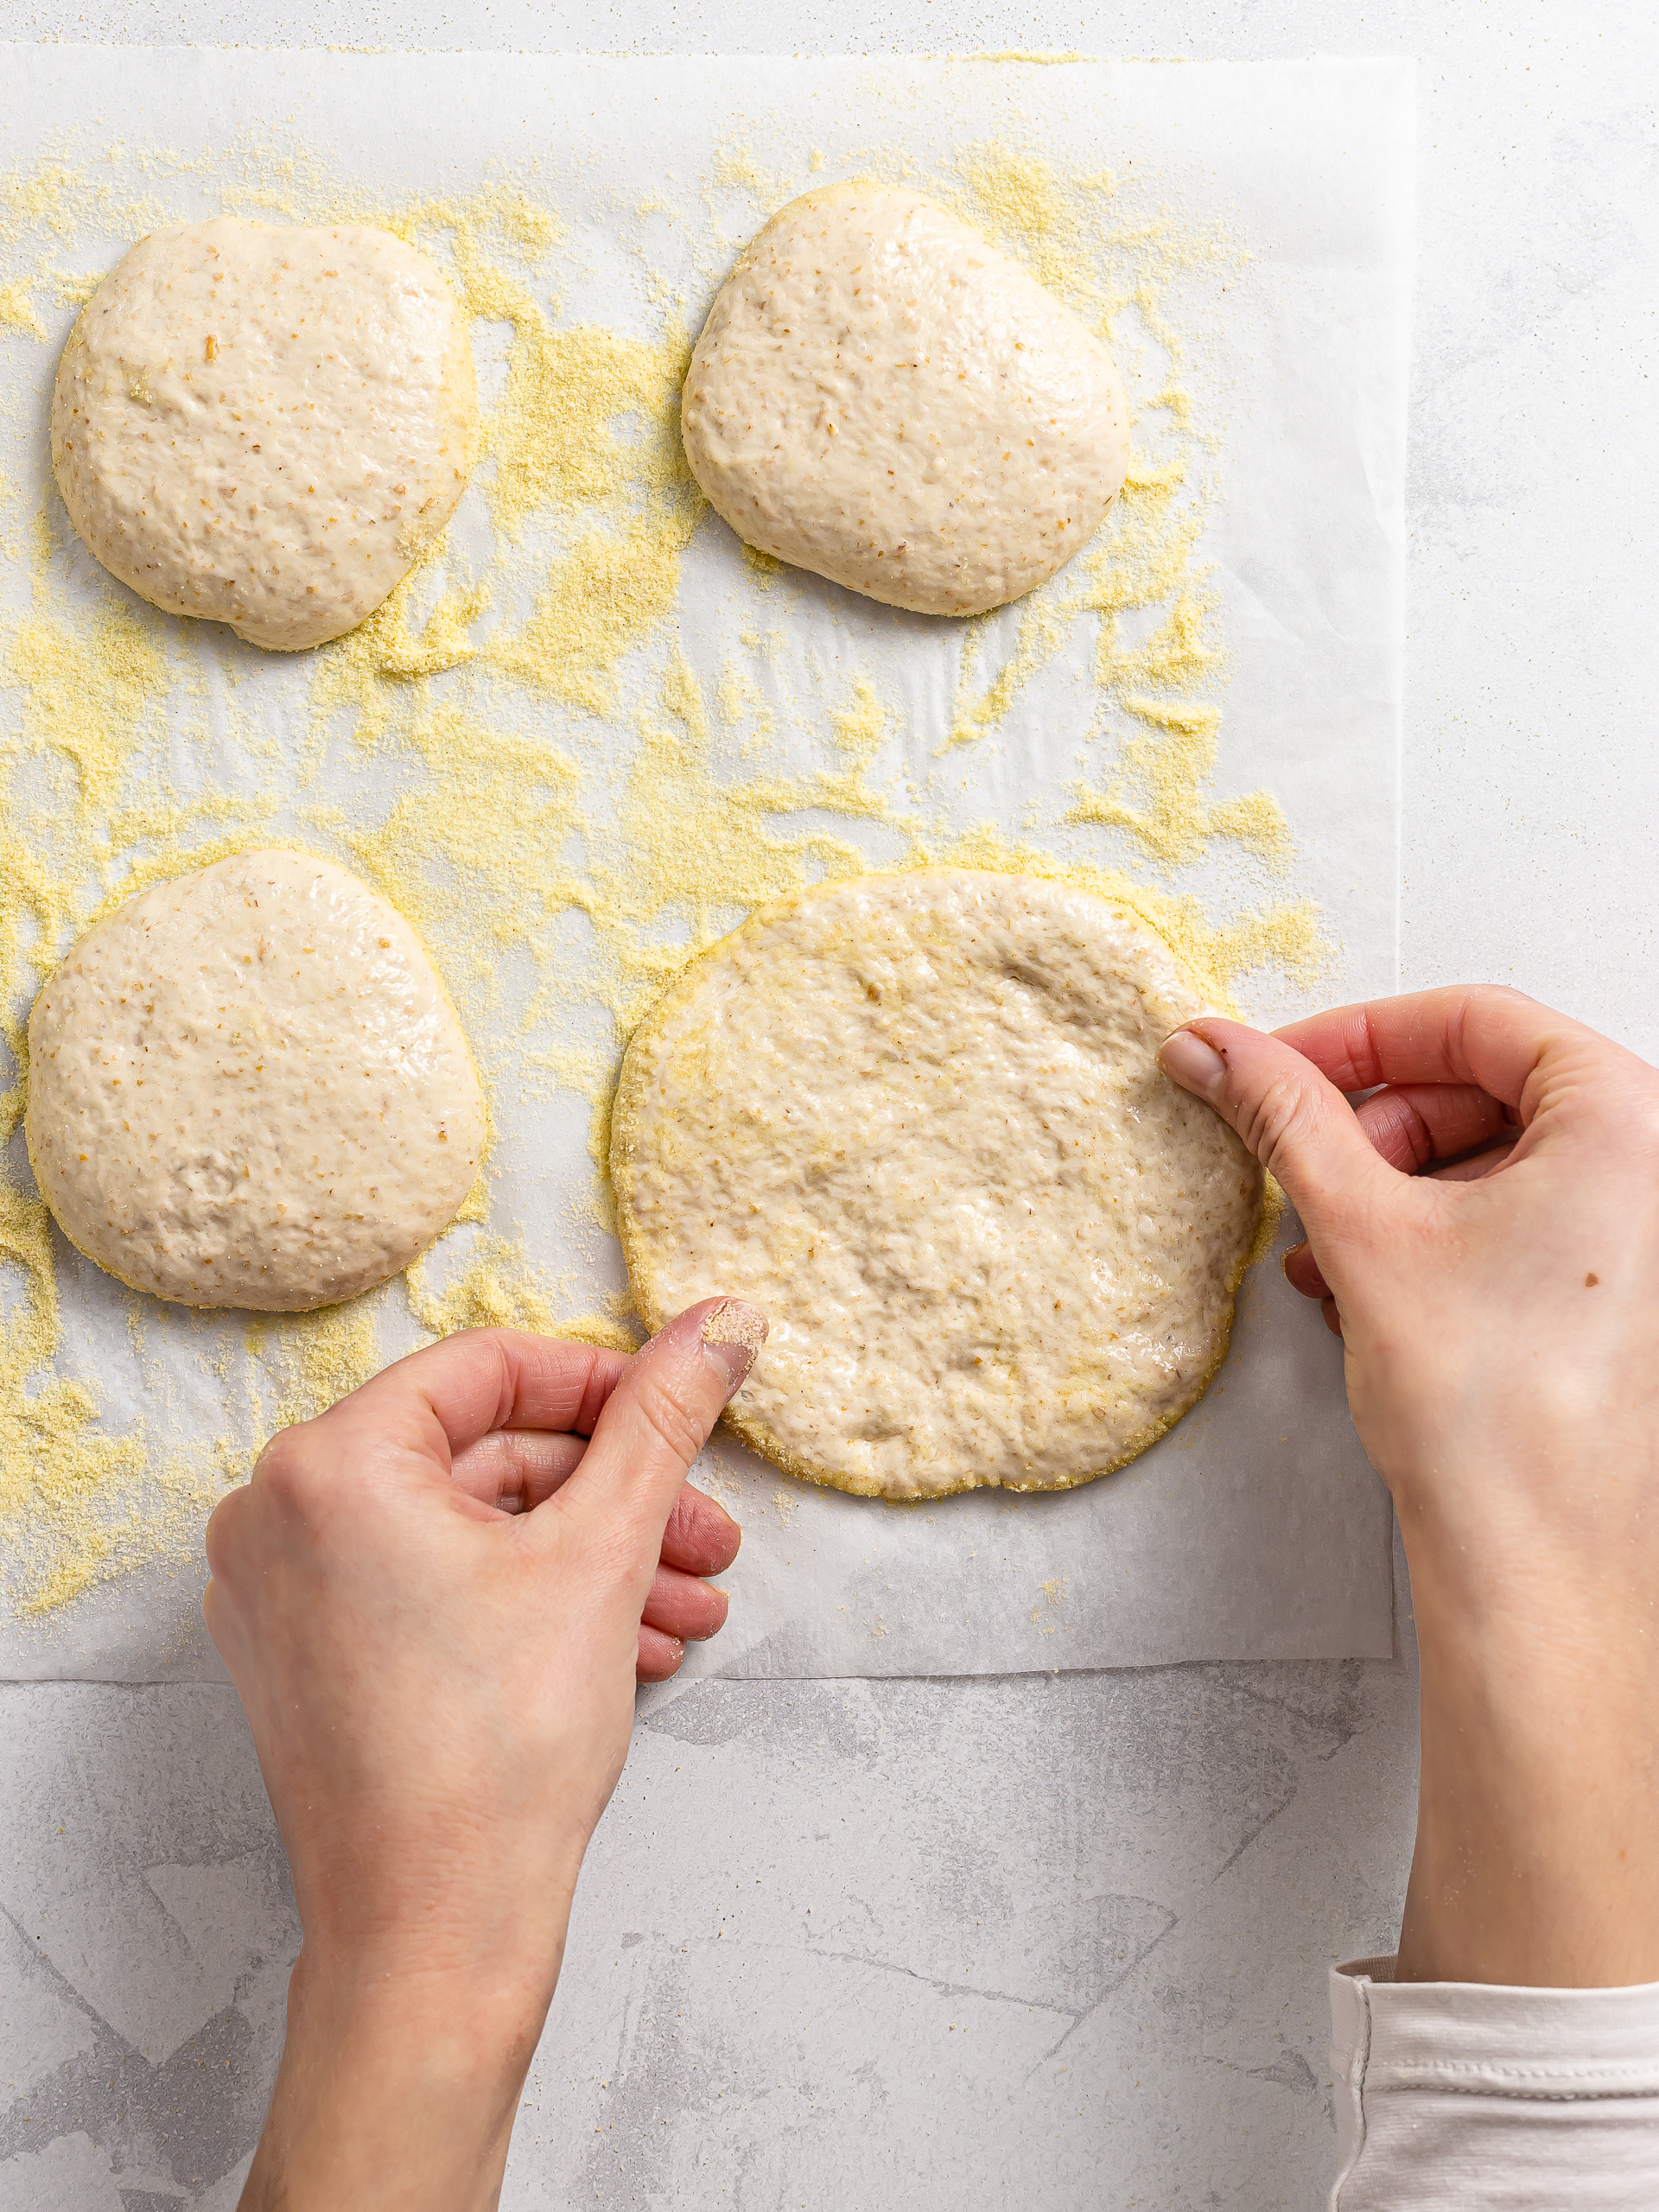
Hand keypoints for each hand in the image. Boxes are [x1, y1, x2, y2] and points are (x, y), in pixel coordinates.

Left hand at [204, 1298, 762, 2211]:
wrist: (435, 1939)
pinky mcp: (304, 1663)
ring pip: (468, 1535)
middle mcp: (279, 1517)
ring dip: (589, 1561)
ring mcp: (281, 1597)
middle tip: (707, 1535)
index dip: (607, 1388)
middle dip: (615, 1499)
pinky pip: (429, 1593)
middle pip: (483, 1459)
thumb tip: (724, 1321)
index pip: (489, 1370)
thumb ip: (664, 1418)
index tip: (685, 1413)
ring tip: (690, 1609)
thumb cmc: (499, 1751)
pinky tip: (630, 1646)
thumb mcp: (603, 1551)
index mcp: (329, 1464)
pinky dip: (526, 1606)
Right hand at [1158, 989, 1658, 1987]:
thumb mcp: (1360, 1228)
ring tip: (1324, 1249)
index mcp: (1626, 1119)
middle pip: (1487, 1085)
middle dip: (1372, 1126)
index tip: (1275, 1068)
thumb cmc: (1492, 1413)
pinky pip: (1521, 1223)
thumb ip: (1281, 1116)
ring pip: (1497, 1159)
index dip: (1356, 1036)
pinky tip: (1368, 1289)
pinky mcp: (1619, 1298)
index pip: (1473, 1018)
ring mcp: (1642, 1239)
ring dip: (1392, 1190)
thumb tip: (1214, 1048)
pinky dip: (1435, 1238)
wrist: (1537, 1568)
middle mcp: (1656, 1169)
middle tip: (1296, 1164)